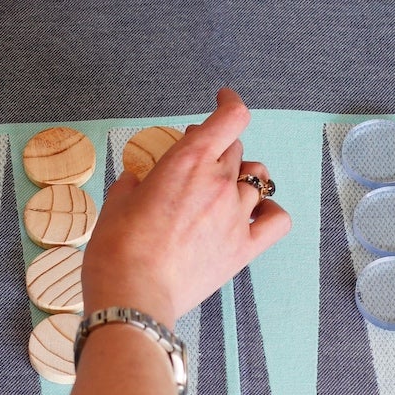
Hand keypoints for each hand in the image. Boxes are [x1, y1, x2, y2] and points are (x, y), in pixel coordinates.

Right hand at [81, 90, 291, 324]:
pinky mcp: (244, 248)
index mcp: (187, 161)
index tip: (222, 100)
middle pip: (236, 148)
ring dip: (243, 177)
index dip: (230, 102)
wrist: (133, 295)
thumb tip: (139, 181)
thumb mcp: (117, 202)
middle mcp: (219, 182)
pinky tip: (255, 214)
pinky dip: (270, 211)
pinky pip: (277, 219)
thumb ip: (135, 182)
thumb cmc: (118, 249)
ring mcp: (236, 215)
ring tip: (224, 189)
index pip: (230, 117)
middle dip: (219, 148)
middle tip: (198, 162)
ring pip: (258, 179)